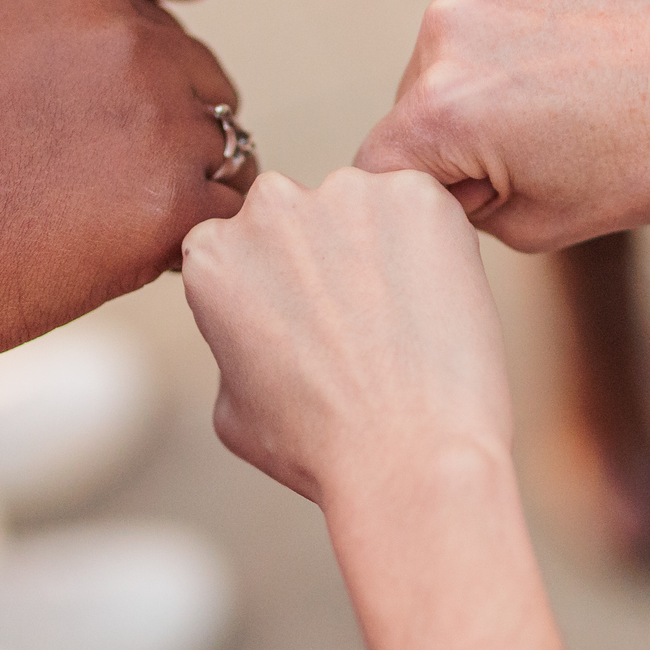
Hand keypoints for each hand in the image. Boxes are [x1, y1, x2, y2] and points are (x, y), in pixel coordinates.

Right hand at [0, 0, 253, 567]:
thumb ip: (64, 43)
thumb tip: (124, 60)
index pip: (168, 43)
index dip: (142, 99)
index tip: (92, 144)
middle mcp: (142, 47)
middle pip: (209, 95)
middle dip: (177, 143)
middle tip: (104, 199)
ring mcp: (165, 125)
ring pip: (227, 161)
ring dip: (186, 198)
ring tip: (104, 232)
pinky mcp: (174, 207)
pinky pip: (222, 225)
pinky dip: (187, 249)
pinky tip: (121, 264)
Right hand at [179, 167, 510, 504]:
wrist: (410, 456)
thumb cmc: (324, 447)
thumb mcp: (231, 406)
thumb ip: (230, 342)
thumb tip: (250, 327)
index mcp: (213, 253)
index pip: (244, 245)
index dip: (281, 286)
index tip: (309, 322)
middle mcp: (270, 207)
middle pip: (301, 217)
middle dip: (327, 257)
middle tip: (360, 322)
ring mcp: (346, 193)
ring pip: (365, 208)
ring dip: (380, 246)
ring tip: (404, 319)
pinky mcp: (417, 195)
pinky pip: (425, 209)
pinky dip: (435, 245)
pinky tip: (436, 303)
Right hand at [355, 0, 649, 251]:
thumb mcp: (544, 224)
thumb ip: (461, 209)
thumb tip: (432, 177)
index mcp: (439, 109)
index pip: (381, 173)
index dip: (434, 200)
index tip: (494, 198)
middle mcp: (439, 29)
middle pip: (409, 108)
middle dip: (459, 138)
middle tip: (552, 148)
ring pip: (445, 57)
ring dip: (485, 83)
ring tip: (574, 98)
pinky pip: (484, 9)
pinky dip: (514, 34)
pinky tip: (580, 52)